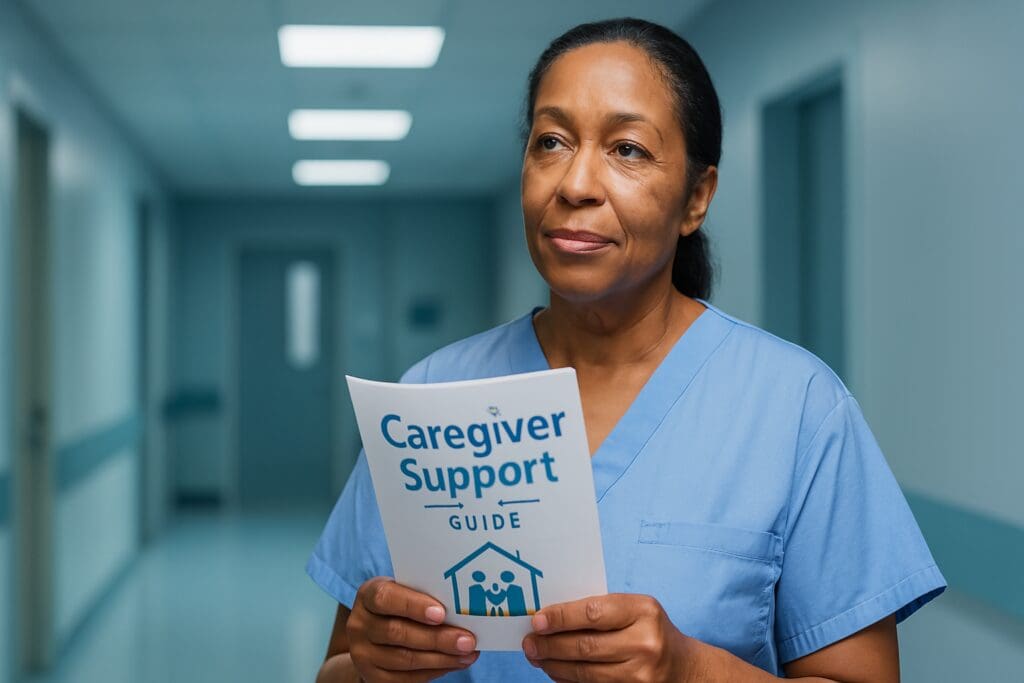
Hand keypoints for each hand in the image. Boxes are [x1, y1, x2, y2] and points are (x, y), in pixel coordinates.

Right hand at [347, 577, 479, 681]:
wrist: (374, 636)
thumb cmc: (399, 605)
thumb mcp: (404, 592)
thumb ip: (424, 596)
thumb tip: (462, 609)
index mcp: (367, 595)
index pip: (385, 598)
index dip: (413, 606)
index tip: (441, 613)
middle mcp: (359, 625)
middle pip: (397, 632)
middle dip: (437, 638)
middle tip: (467, 640)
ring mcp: (363, 654)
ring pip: (405, 659)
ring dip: (442, 658)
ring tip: (468, 653)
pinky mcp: (373, 677)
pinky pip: (406, 679)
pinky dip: (434, 671)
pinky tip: (455, 663)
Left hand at [521, 593, 696, 681]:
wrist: (685, 669)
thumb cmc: (651, 631)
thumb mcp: (635, 610)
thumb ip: (600, 611)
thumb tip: (550, 618)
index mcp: (643, 611)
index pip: (593, 612)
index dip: (561, 617)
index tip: (537, 621)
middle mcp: (645, 643)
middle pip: (585, 646)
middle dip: (550, 645)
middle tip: (529, 643)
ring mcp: (641, 675)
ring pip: (585, 673)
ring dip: (555, 666)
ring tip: (538, 658)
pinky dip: (569, 682)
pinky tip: (556, 673)